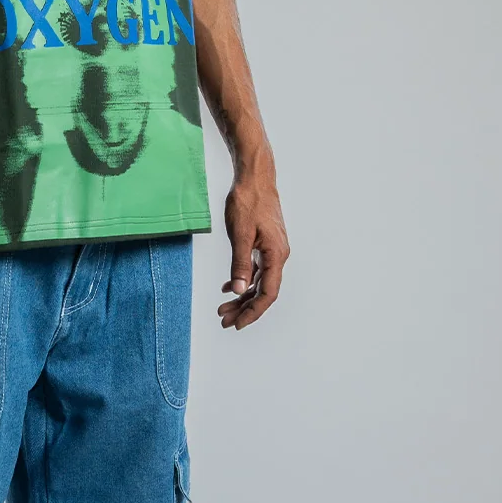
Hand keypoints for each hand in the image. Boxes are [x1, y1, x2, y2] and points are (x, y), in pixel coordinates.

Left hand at [218, 156, 289, 329]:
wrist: (255, 178)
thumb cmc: (248, 202)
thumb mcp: (240, 234)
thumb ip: (240, 264)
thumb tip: (239, 290)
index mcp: (276, 255)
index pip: (268, 293)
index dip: (253, 311)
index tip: (237, 324)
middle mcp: (278, 256)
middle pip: (264, 291)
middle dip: (244, 308)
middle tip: (224, 320)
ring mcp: (272, 250)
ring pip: (259, 282)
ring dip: (242, 296)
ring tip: (223, 308)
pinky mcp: (265, 244)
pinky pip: (257, 270)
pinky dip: (243, 280)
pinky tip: (228, 288)